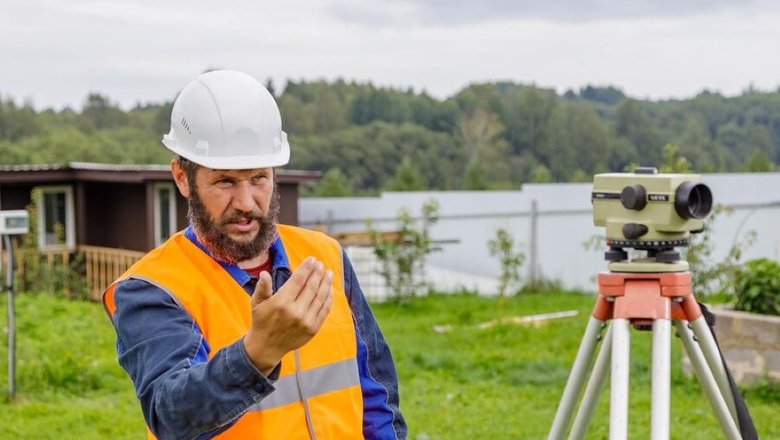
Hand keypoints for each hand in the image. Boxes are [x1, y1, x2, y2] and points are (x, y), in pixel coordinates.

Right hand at [243, 257, 333, 374]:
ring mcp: (306, 321)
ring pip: (320, 298)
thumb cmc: (261, 321)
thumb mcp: (257, 303)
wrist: (266, 347)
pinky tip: (329, 290)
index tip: (313, 259)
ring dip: (326, 284)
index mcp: (281, 302)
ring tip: (329, 274)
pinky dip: (328, 299)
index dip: (307, 268)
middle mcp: (295, 311)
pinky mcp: (313, 329)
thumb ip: (262, 288)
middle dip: (318, 274)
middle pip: (311, 287)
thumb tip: (264, 274)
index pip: (298, 280)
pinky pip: (324, 311)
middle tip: (321, 265)